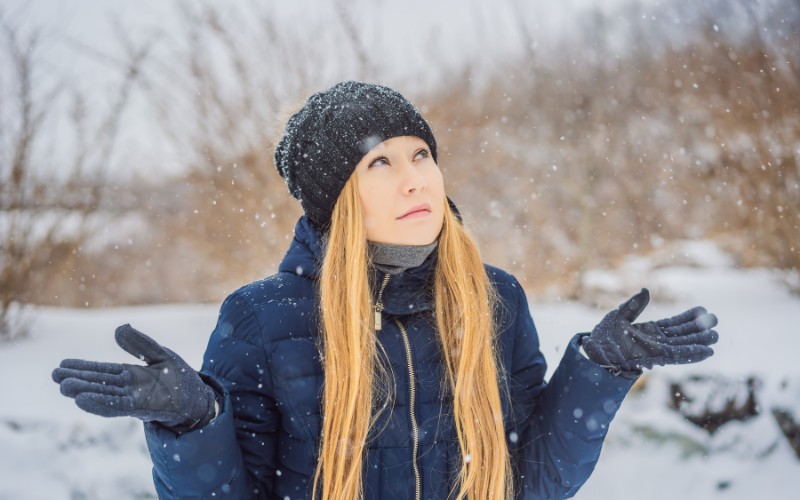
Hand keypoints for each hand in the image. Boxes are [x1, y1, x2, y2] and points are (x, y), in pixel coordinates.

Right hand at [52, 324, 215, 431]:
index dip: (83, 368)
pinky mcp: (142, 409)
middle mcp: (128, 389)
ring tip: (64, 387)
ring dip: (84, 392)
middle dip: (78, 380)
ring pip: (104, 395)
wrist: (199, 399)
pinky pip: (117, 406)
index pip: (103, 371)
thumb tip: (119, 328)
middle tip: (55, 376)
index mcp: (131, 375)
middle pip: (99, 383)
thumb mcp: (161, 355)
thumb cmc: (180, 379)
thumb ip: (140, 344)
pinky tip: (82, 401)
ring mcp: (134, 400)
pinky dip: (100, 404)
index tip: (62, 365)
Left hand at [582, 289, 718, 376]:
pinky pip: (676, 357)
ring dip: (698, 342)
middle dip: (697, 330)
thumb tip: (646, 291)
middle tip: (715, 321)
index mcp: (647, 332)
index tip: (703, 311)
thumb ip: (634, 305)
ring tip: (716, 337)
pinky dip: (691, 354)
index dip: (687, 318)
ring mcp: (655, 351)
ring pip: (682, 347)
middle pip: (681, 335)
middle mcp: (654, 342)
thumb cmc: (602, 336)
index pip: (672, 325)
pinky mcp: (654, 359)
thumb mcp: (618, 315)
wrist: (593, 352)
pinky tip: (706, 352)